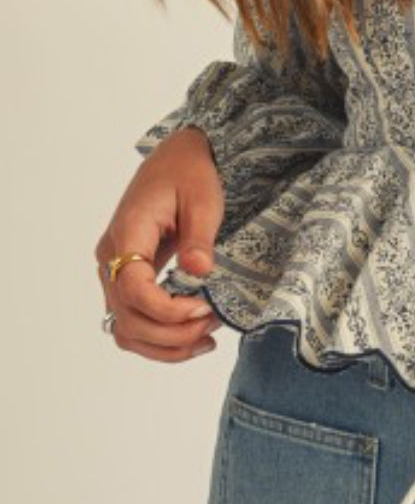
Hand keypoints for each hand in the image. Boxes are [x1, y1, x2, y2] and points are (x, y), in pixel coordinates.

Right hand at [96, 127, 224, 361]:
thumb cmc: (189, 174)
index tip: (204, 308)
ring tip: (206, 338)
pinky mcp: (127, 280)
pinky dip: (158, 340)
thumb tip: (199, 270)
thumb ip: (199, 236)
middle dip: (171, 333)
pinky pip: (132, 321)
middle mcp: (112, 258)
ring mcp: (115, 272)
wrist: (176, 158)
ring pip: (125, 328)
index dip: (167, 310)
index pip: (134, 289)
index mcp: (127, 234)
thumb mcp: (203, 199)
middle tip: (213, 323)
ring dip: (164, 345)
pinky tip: (191, 340)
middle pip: (127, 317)